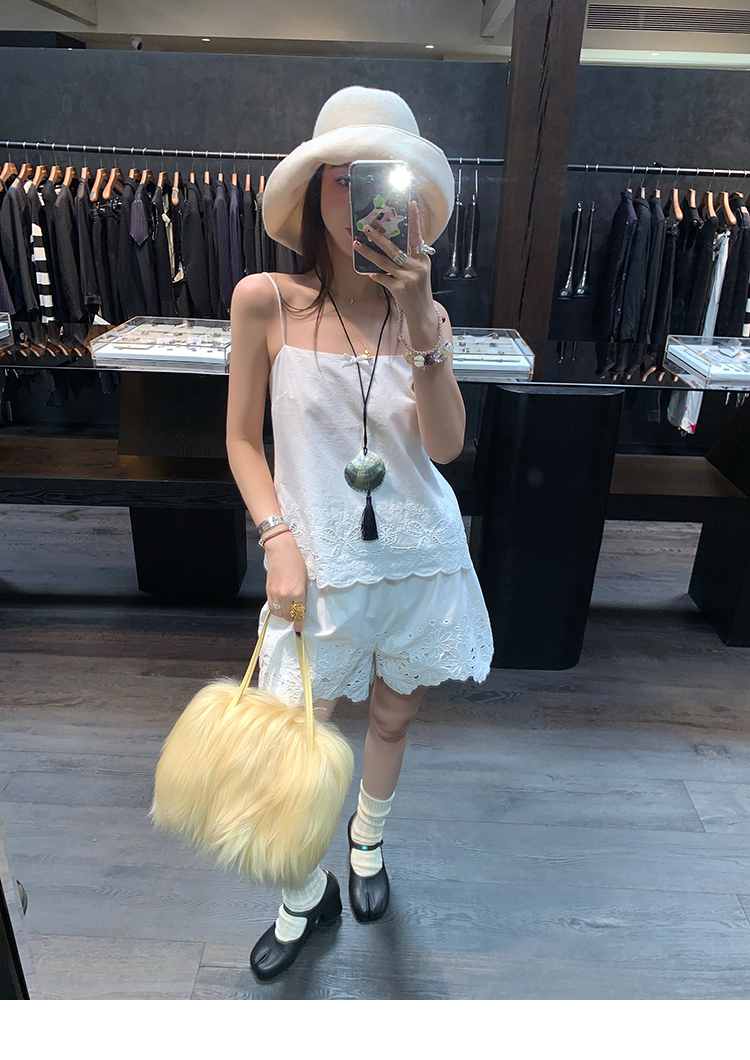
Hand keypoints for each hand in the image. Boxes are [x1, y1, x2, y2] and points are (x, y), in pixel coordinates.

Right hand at [264, 532, 307, 632]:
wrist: (281, 551)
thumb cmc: (296, 562)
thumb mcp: (305, 580)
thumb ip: (302, 595)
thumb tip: (300, 607)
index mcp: (298, 593)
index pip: (299, 613)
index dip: (299, 622)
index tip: (299, 630)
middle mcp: (285, 596)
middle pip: (287, 616)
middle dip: (292, 617)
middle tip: (295, 613)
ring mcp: (275, 594)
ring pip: (278, 613)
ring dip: (283, 613)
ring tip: (287, 608)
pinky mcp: (268, 591)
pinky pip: (271, 607)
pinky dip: (276, 608)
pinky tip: (280, 604)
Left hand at [354, 200, 437, 347]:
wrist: (422, 312)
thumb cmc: (419, 289)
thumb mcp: (420, 271)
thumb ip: (410, 257)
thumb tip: (390, 243)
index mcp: (422, 258)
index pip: (417, 235)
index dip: (414, 220)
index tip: (411, 204)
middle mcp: (416, 266)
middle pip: (394, 248)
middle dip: (378, 237)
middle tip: (366, 227)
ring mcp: (407, 277)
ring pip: (384, 262)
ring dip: (368, 253)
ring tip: (357, 244)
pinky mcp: (399, 288)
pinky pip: (382, 278)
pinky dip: (375, 275)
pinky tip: (368, 272)